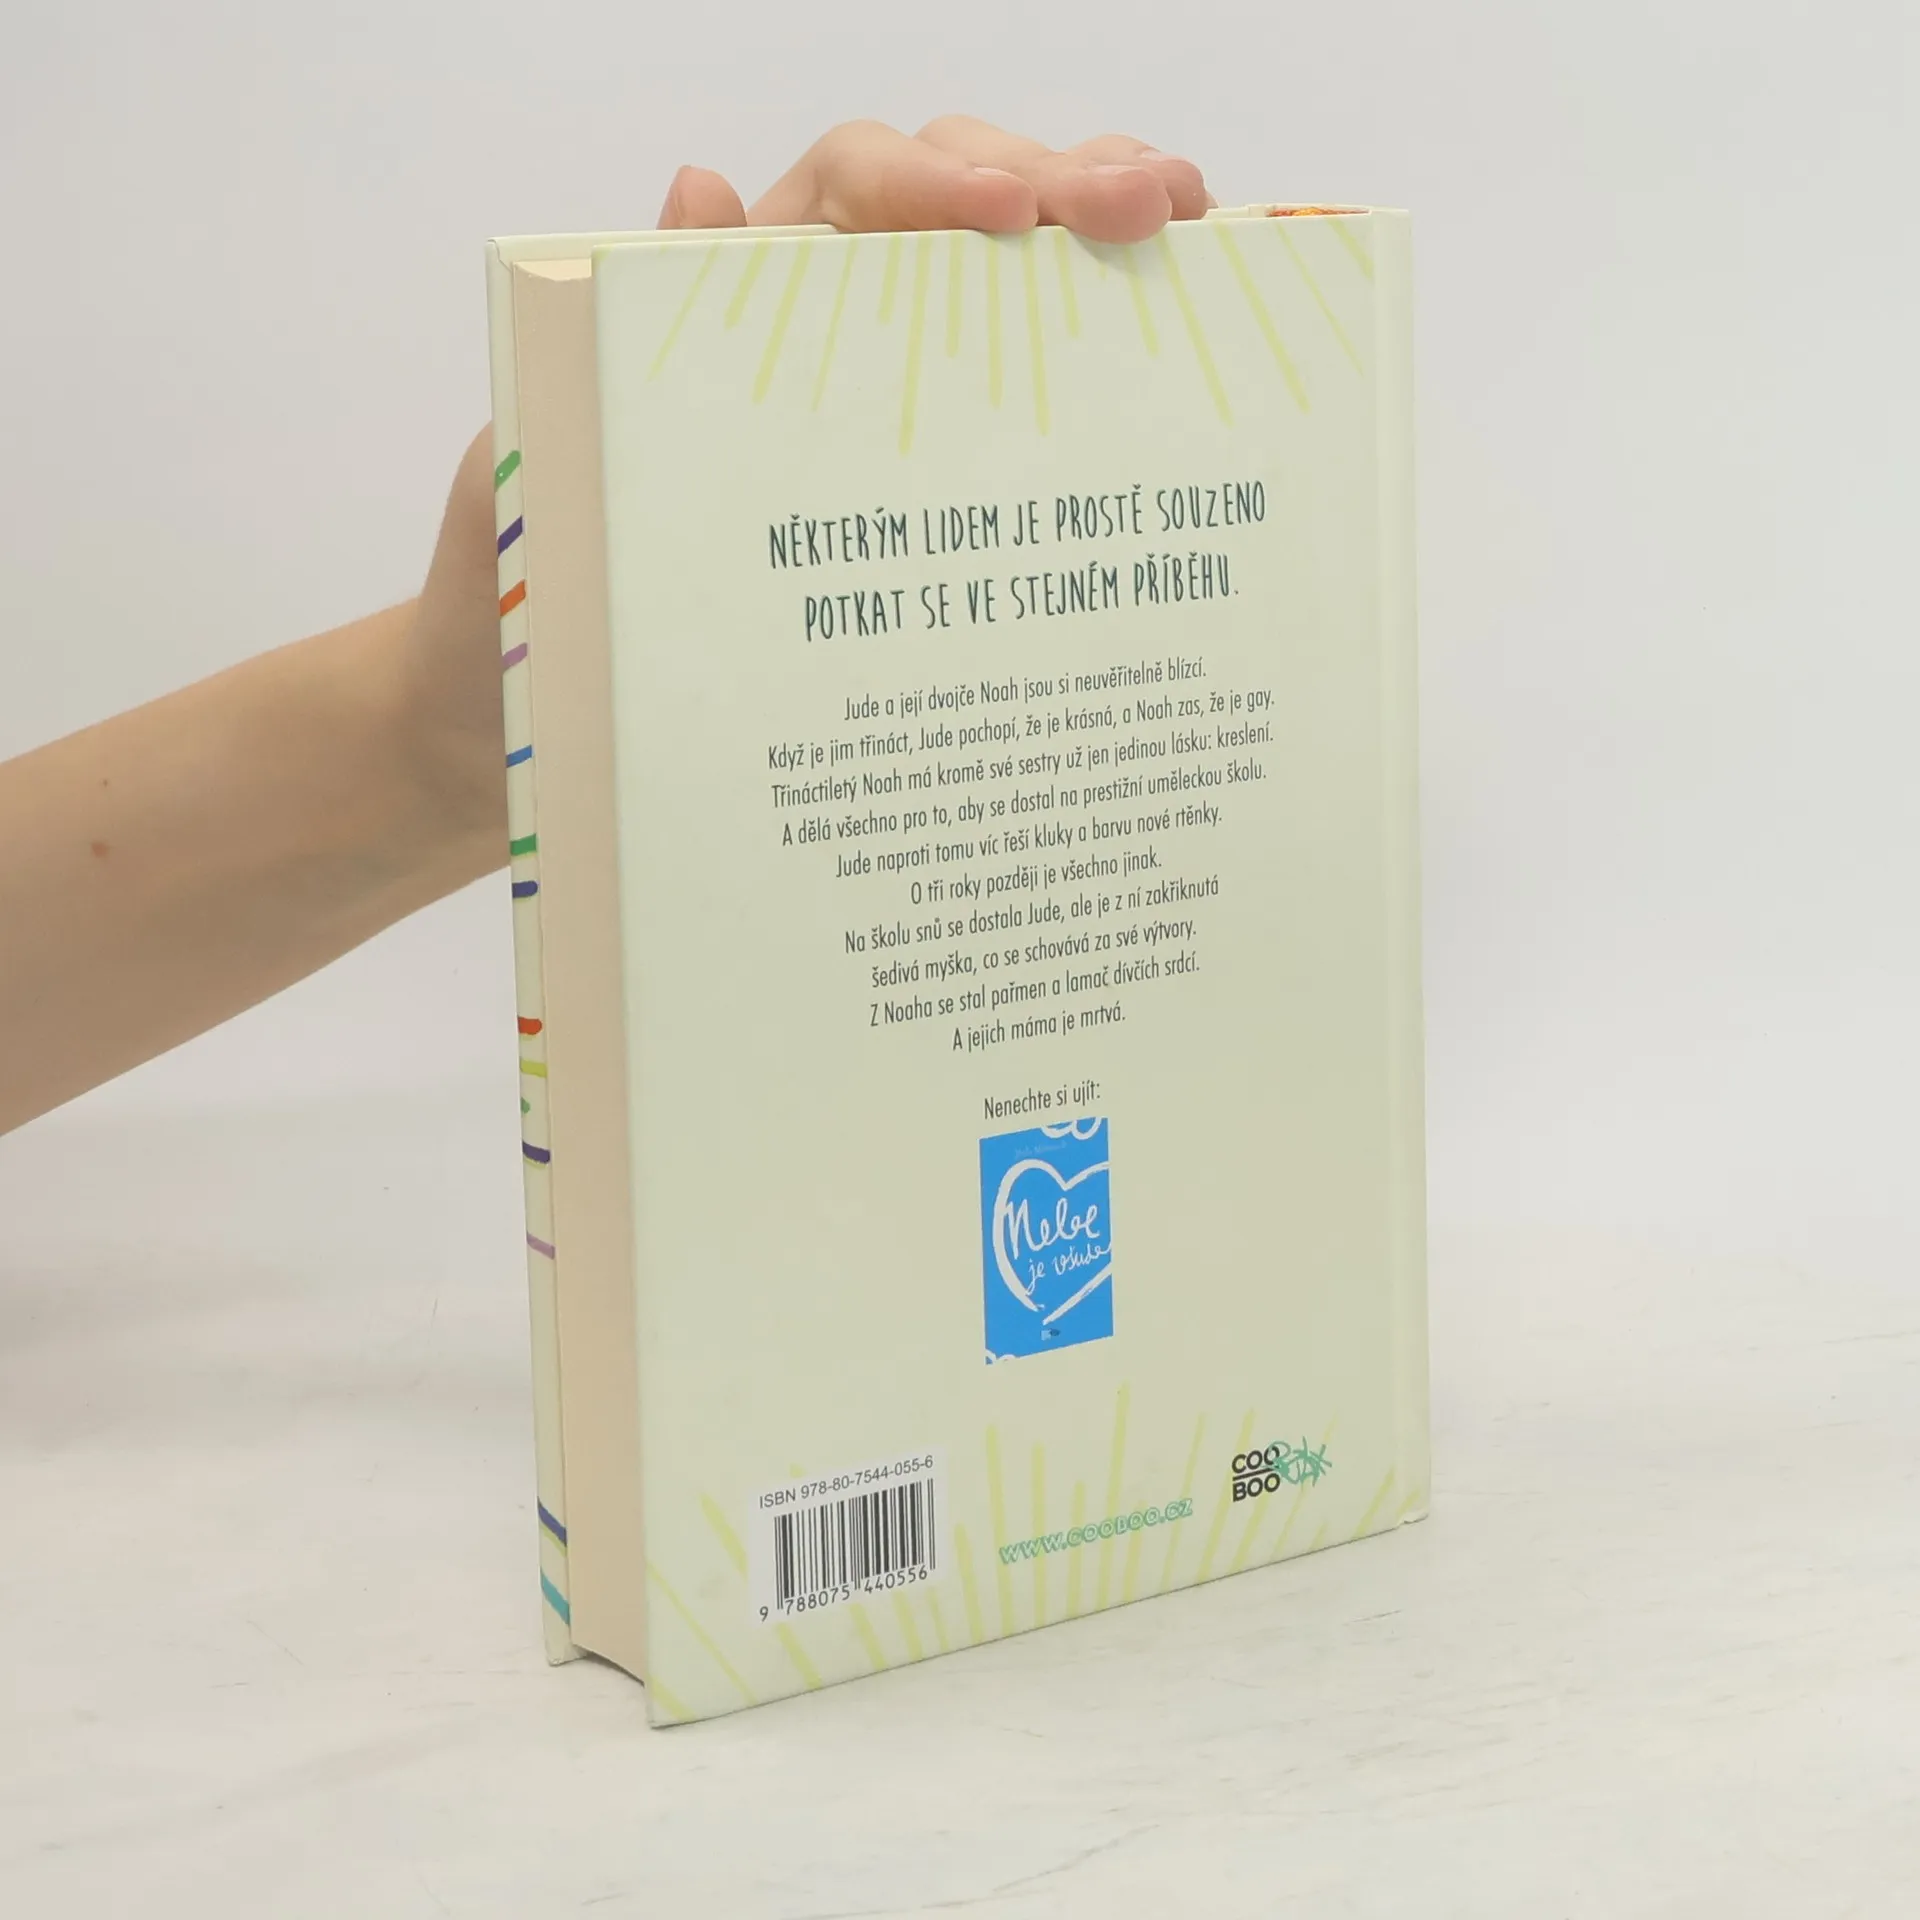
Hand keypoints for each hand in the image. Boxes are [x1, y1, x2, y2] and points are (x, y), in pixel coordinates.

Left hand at [403, 119, 1214, 850]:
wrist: (507, 741)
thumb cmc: (513, 607)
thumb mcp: (541, 466)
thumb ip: (615, 342)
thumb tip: (696, 188)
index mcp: (725, 314)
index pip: (852, 193)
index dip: (937, 180)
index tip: (1012, 217)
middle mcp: (813, 350)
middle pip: (957, 216)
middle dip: (1063, 187)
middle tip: (1159, 210)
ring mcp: (874, 430)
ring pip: (999, 306)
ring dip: (1096, 258)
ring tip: (1187, 242)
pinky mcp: (909, 519)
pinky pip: (1006, 433)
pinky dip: (1087, 385)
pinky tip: (1161, 366)